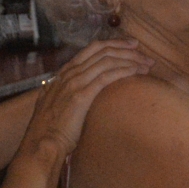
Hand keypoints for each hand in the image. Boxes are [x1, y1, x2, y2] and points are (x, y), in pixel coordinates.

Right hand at [18, 40, 153, 164]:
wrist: (42, 143)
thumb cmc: (52, 128)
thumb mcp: (58, 102)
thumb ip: (69, 91)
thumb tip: (86, 88)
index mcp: (63, 73)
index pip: (92, 49)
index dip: (114, 44)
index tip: (131, 46)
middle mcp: (68, 74)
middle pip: (102, 51)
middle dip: (126, 50)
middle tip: (144, 55)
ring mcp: (74, 83)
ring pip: (106, 61)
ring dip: (130, 60)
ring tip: (146, 65)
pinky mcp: (81, 95)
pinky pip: (106, 76)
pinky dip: (123, 70)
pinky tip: (136, 71)